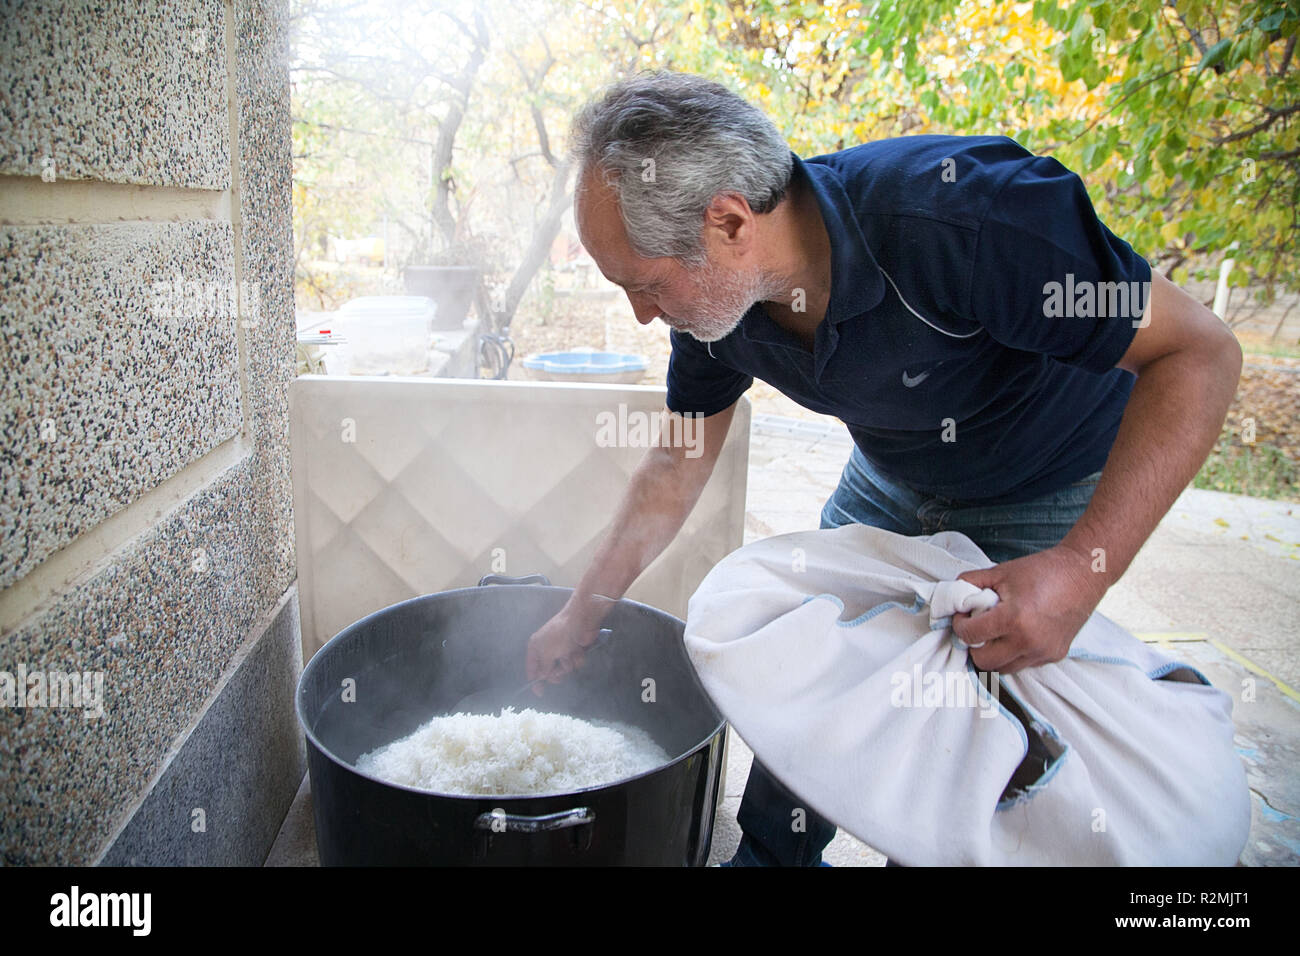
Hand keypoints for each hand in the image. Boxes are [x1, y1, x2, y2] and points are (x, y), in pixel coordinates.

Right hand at [525, 608, 601, 694]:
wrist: (580, 621)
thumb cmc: (558, 634)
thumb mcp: (546, 654)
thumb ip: (543, 669)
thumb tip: (543, 677)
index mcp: (535, 646)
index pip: (532, 667)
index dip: (534, 680)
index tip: (539, 692)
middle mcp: (547, 649)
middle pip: (549, 671)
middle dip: (555, 673)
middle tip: (559, 671)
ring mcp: (562, 650)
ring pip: (564, 669)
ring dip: (568, 664)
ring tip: (569, 655)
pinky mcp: (574, 650)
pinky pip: (575, 663)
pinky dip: (577, 659)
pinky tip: (578, 651)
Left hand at [950, 545, 1105, 673]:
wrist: (1084, 573)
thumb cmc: (1042, 570)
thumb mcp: (1000, 572)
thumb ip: (970, 583)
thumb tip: (952, 596)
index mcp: (1014, 620)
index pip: (971, 636)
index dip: (960, 625)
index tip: (963, 616)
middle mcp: (1029, 642)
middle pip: (984, 662)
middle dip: (974, 646)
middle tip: (976, 628)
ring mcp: (1043, 652)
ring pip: (1003, 669)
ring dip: (993, 654)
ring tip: (994, 633)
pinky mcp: (1054, 656)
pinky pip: (1023, 664)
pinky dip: (1013, 654)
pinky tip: (1014, 635)